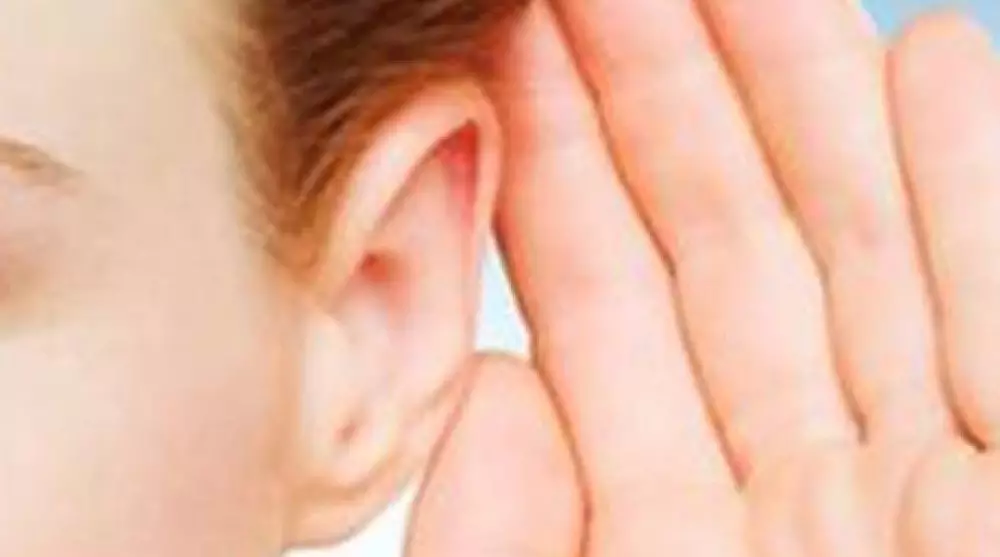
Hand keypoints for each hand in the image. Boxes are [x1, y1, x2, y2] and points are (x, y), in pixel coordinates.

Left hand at [406, 1, 999, 555]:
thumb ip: (503, 538)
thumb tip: (487, 388)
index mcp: (672, 529)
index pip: (601, 307)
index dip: (557, 160)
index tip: (516, 44)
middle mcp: (796, 487)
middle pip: (726, 246)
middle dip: (669, 92)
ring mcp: (922, 476)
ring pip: (862, 245)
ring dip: (813, 97)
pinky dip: (972, 182)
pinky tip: (930, 61)